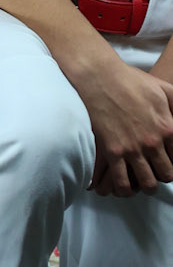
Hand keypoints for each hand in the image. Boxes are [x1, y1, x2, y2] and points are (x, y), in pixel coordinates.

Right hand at [75, 56, 172, 195]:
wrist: (100, 77)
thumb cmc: (131, 80)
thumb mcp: (164, 89)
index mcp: (168, 127)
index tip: (167, 159)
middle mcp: (153, 142)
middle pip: (167, 174)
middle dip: (163, 175)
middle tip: (155, 170)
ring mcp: (132, 149)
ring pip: (147, 183)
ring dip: (147, 185)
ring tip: (142, 180)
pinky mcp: (112, 152)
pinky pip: (121, 182)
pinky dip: (125, 189)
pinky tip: (124, 186)